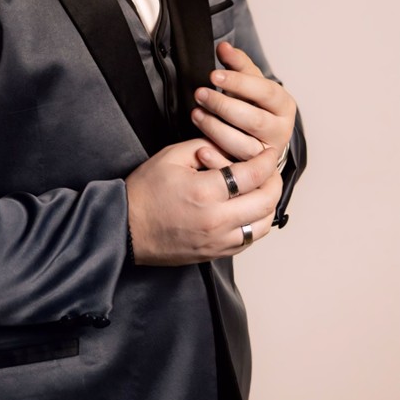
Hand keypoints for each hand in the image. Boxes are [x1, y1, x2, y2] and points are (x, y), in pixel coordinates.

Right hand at [125, 137, 281, 265]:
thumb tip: (227, 147)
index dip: (265, 160)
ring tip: (261, 189)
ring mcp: (218, 241)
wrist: (126, 227)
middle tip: (269, 169)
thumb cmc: (144, 193)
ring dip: (268, 205)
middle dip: (274, 181)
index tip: (267, 153)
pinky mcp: (216, 253)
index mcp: (205, 192)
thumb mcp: (170, 157)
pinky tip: (248, 209)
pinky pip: (249, 239)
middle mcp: (216, 220)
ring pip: (263, 224)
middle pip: (266, 201)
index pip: (252, 175)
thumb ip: (202, 146)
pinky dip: (256, 223)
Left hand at [190, 42, 295, 164]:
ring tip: (196, 113)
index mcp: (283, 104)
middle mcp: (281, 130)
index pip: (265, 91)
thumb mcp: (249, 82)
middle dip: (223, 105)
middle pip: (254, 120)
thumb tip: (223, 47)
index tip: (213, 75)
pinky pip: (235, 167)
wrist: (259, 136)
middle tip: (200, 93)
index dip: (239, 82)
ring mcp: (267, 153)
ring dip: (215, 129)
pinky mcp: (253, 171)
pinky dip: (216, 158)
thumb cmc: (252, 105)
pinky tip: (199, 147)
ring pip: (243, 145)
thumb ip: (237, 64)